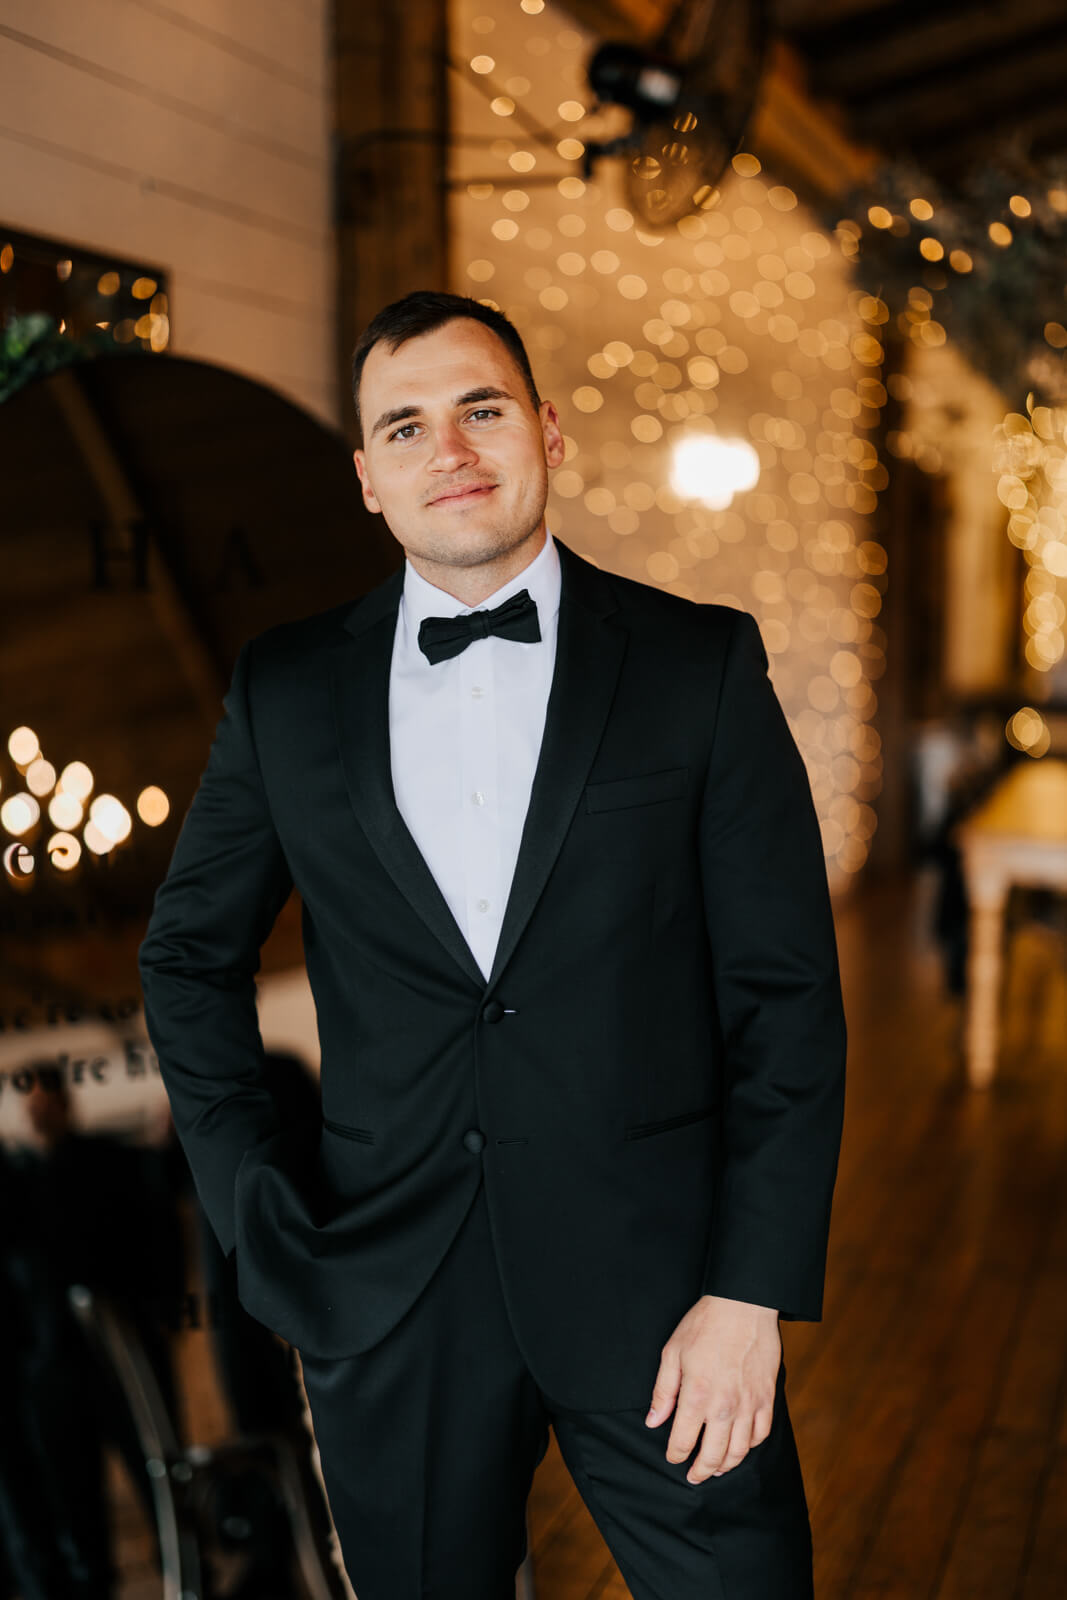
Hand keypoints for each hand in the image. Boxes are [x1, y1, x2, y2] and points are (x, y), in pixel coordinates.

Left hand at [645, 1294, 780, 1483]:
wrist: (744, 1304)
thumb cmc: (704, 1325)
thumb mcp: (672, 1353)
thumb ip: (663, 1392)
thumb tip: (654, 1422)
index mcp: (696, 1395)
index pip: (683, 1441)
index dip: (676, 1455)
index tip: (673, 1458)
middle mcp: (724, 1406)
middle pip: (712, 1455)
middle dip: (700, 1471)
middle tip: (694, 1477)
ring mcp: (749, 1404)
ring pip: (738, 1451)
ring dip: (725, 1466)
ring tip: (716, 1469)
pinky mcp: (767, 1398)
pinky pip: (760, 1434)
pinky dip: (750, 1447)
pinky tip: (740, 1446)